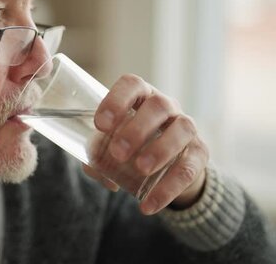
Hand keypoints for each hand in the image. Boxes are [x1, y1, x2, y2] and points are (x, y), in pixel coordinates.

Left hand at [92, 74, 208, 214]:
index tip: (100, 124)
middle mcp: (166, 106)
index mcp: (140, 97)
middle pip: (158, 105)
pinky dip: (168, 188)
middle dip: (137, 128)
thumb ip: (97, 153)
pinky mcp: (199, 153)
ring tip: (140, 169)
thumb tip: (91, 166)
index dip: (116, 100)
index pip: (132, 85)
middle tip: (117, 153)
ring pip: (181, 129)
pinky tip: (149, 204)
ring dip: (160, 150)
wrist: (167, 164)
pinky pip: (189, 168)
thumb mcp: (111, 144)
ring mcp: (186, 127)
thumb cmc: (130, 145)